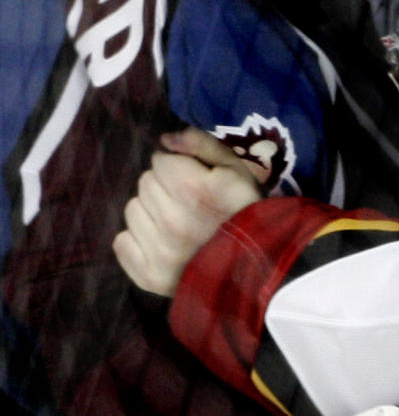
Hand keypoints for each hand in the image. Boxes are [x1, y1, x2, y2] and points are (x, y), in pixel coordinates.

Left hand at [113, 126, 265, 295]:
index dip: (178, 167)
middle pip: (145, 184)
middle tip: (187, 203)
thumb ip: (202, 146)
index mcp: (193, 189)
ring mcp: (159, 251)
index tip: (194, 180)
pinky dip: (138, 240)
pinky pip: (122, 243)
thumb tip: (165, 139)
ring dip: (150, 212)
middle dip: (163, 188)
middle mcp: (172, 219)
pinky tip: (162, 243)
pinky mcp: (150, 275)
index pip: (160, 161)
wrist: (258, 269)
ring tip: (177, 224)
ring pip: (133, 210)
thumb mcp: (238, 171)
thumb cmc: (249, 214)